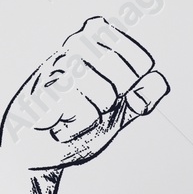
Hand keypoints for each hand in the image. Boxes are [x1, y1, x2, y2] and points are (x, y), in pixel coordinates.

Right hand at [0, 16, 169, 172]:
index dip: (135, 90)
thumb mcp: (118, 116)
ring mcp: (58, 62)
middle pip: (126, 74)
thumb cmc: (77, 125)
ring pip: (106, 93)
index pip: (142, 61)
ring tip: (73, 116)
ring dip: (93, 118)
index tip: (114, 98)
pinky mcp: (42, 83)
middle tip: (90, 107)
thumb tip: (156, 80)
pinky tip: (58, 123)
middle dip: (114, 103)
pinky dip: (75, 127)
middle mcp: (79, 44)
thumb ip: (140, 100)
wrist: (36, 149)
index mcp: (100, 43)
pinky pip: (81, 108)